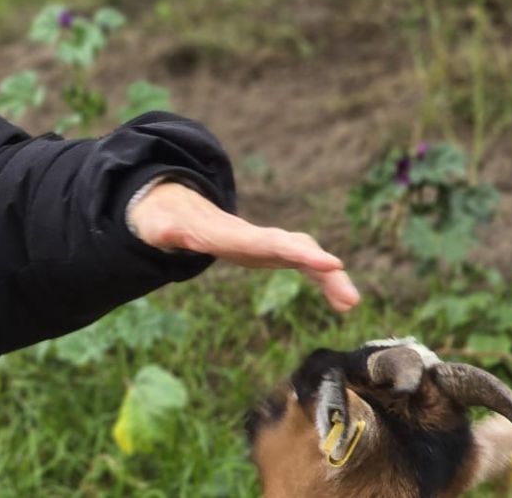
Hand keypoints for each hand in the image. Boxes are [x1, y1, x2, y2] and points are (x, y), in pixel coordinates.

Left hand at [127, 182, 359, 311]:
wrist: (176, 207)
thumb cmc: (166, 220)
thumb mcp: (160, 225)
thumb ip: (165, 230)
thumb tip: (166, 232)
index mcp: (231, 234)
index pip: (269, 243)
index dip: (299, 253)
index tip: (330, 264)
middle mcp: (256, 236)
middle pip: (296, 249)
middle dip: (323, 268)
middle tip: (350, 296)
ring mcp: (267, 243)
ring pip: (306, 257)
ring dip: (330, 279)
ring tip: (351, 304)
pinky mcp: (270, 253)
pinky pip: (303, 266)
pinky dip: (323, 281)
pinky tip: (342, 303)